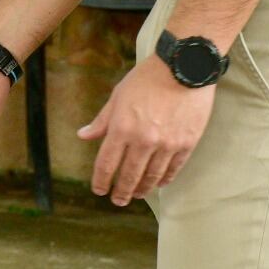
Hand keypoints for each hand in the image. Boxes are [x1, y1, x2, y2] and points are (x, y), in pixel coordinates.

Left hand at [79, 55, 216, 205]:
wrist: (184, 68)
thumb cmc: (146, 79)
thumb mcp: (118, 96)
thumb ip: (102, 121)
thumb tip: (83, 135)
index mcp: (122, 128)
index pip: (106, 164)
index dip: (100, 180)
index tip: (99, 190)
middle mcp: (143, 141)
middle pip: (129, 176)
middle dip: (121, 192)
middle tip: (118, 200)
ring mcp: (166, 145)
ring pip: (152, 177)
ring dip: (142, 189)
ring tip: (137, 194)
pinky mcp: (186, 144)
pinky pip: (173, 169)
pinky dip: (164, 180)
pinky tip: (159, 184)